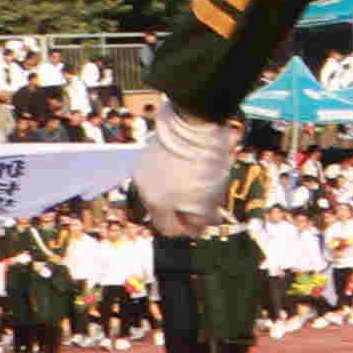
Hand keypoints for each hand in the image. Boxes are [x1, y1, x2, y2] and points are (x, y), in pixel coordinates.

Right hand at [137, 109, 239, 231]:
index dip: (188, 229)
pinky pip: (162, 173)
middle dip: (185, 209)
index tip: (203, 222)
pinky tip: (192, 167)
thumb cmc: (202, 161)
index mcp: (155, 201)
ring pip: (163, 190)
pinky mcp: (149, 152)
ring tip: (201, 182)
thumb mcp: (208, 197)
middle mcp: (143, 186)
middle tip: (206, 202)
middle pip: (164, 209)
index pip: (168, 228)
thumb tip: (197, 230)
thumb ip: (201, 220)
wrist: (195, 121)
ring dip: (180, 192)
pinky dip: (176, 175)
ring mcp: (144, 167)